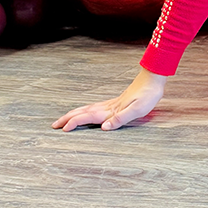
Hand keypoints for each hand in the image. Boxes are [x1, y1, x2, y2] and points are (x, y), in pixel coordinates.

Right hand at [53, 67, 167, 132]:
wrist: (153, 77)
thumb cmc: (148, 94)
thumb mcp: (138, 109)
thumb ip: (121, 119)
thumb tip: (104, 128)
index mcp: (111, 109)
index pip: (88, 117)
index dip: (75, 123)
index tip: (63, 130)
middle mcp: (108, 106)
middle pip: (83, 112)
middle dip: (67, 118)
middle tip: (54, 125)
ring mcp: (111, 103)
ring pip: (87, 109)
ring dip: (74, 114)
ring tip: (64, 119)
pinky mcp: (116, 102)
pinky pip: (95, 107)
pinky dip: (85, 111)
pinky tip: (86, 112)